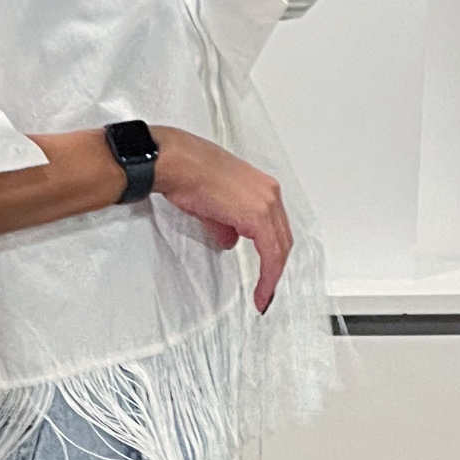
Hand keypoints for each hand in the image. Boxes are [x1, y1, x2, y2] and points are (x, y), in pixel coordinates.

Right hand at [151, 124, 292, 313]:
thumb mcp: (213, 207)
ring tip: (263, 296)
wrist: (177, 163)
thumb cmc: (189, 174)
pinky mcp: (258, 216)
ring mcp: (266, 203)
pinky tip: (261, 291)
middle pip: (282, 240)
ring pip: (280, 248)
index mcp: (261, 189)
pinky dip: (268, 275)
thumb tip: (229, 241)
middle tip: (267, 290)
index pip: (276, 229)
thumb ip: (227, 227)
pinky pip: (271, 254)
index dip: (273, 256)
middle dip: (275, 268)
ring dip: (272, 275)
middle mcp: (269, 194)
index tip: (267, 277)